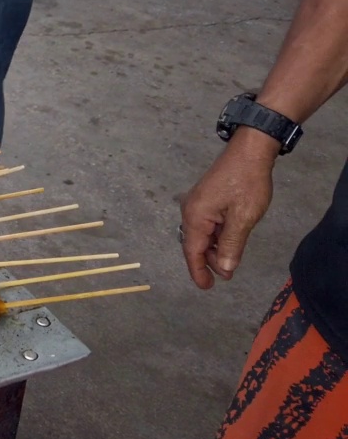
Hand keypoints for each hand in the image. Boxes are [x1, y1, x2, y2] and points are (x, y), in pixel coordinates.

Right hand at [179, 130, 277, 288]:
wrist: (249, 151)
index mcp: (195, 217)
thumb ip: (231, 245)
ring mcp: (196, 204)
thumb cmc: (246, 183)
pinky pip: (206, 224)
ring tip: (230, 261)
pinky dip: (216, 236)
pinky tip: (228, 240)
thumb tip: (224, 268)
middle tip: (226, 276)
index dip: (198, 271)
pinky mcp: (205, 198)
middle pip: (196, 244)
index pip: (193, 251)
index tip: (206, 287)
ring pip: (202, 234)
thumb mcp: (243, 218)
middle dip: (209, 261)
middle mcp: (190, 211)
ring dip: (215, 249)